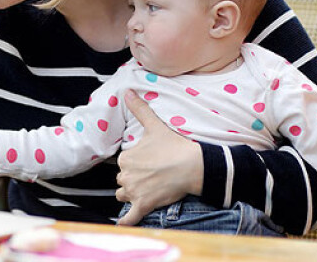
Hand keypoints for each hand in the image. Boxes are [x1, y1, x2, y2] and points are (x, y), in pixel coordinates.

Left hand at [116, 90, 203, 225]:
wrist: (193, 166)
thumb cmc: (174, 146)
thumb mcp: (155, 125)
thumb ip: (139, 109)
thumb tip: (127, 92)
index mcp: (126, 157)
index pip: (123, 164)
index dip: (135, 164)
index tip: (149, 163)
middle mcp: (126, 175)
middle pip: (122, 180)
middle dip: (132, 179)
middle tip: (151, 175)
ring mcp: (134, 192)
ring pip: (124, 195)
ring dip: (131, 195)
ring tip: (147, 190)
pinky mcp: (143, 205)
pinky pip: (129, 217)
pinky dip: (126, 221)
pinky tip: (123, 224)